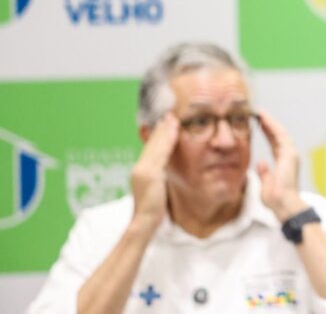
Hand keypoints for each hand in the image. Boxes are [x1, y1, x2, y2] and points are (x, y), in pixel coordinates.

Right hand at [130, 113, 178, 234]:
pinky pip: (161, 153)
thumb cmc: (153, 210)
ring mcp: (144, 171)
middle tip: (170, 114)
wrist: (144, 223)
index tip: (165, 122)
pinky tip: (174, 130)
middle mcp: (140, 168)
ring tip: (173, 117)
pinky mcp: (150, 174)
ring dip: (165, 130)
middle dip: (161, 128)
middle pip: (151, 144)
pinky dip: (167, 140)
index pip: (150, 148)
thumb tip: (164, 171)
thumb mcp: (156, 189)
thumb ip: (158, 177)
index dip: (157, 135)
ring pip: (156, 145)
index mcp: (140, 171)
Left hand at [255, 110, 307, 221]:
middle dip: (269, 125)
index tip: (260, 124)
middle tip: (259, 115)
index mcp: (284, 163)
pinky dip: (273, 126)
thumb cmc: (276, 199)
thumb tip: (261, 163)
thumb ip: (264, 173)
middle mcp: (289, 156)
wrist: (284, 205)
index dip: (268, 133)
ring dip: (270, 122)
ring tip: (261, 113)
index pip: (275, 144)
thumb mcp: (266, 184)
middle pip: (278, 136)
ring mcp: (291, 154)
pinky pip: (280, 135)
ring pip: (280, 133)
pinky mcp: (289, 153)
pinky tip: (265, 119)